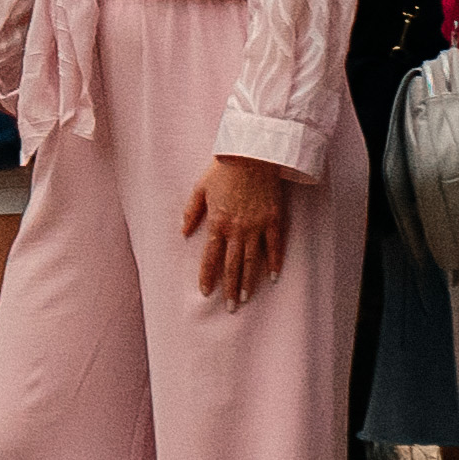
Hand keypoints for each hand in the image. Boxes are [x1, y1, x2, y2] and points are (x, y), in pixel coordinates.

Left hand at [181, 152, 291, 307]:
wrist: (251, 153)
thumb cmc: (223, 168)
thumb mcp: (199, 188)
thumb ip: (191, 212)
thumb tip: (183, 232)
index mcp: (217, 222)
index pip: (210, 257)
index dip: (208, 277)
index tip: (207, 293)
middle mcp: (236, 229)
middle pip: (232, 265)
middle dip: (230, 288)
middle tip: (231, 307)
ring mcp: (256, 225)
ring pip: (252, 260)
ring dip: (249, 281)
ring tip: (247, 299)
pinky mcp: (273, 219)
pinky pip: (275, 245)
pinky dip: (275, 262)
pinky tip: (273, 276)